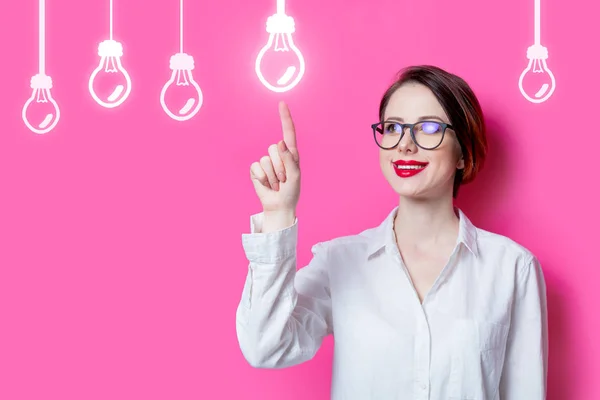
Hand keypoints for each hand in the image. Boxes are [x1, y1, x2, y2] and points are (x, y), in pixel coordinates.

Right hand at [250, 101, 300, 224]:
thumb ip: (289, 159)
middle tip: (284, 179)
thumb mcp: (295, 176)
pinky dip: (263, 179)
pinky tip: (267, 185)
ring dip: (273, 175)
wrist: (279, 205)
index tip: (282, 103)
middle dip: (280, 167)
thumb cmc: (291, 191)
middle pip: (274, 149)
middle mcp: (278, 154)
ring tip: (277, 183)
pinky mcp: (256, 169)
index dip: (285, 118)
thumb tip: (280, 143)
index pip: (288, 132)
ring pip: (266, 160)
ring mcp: (266, 161)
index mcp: (291, 154)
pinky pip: (257, 167)